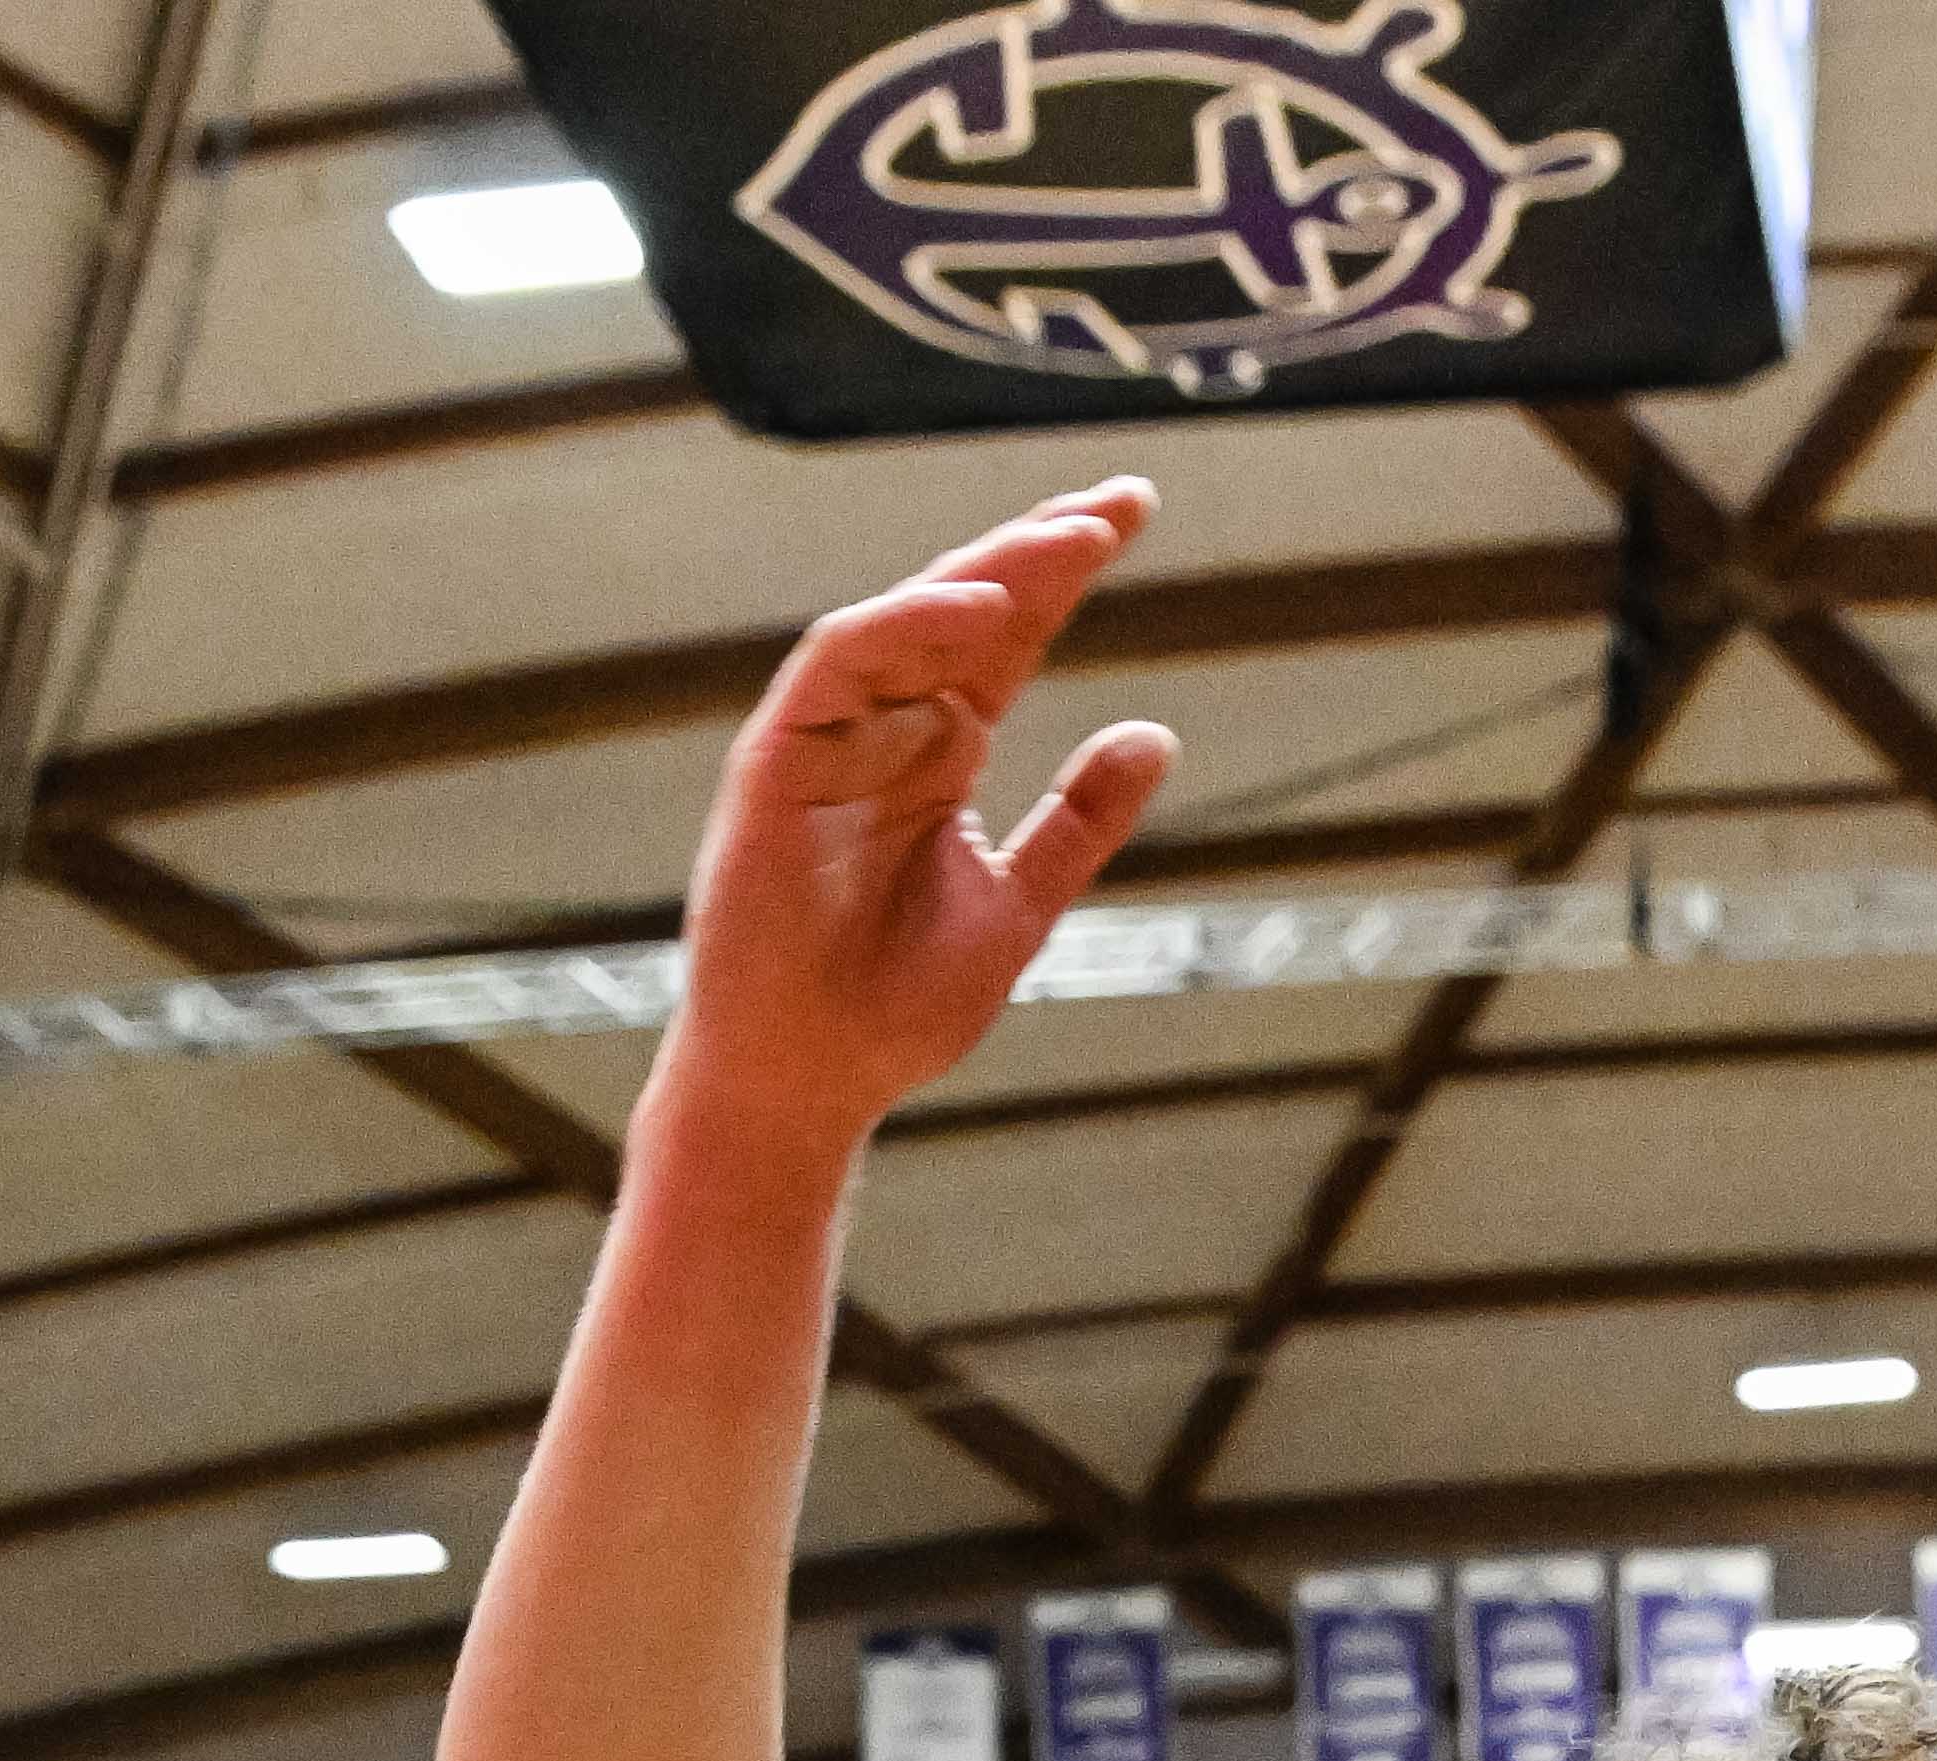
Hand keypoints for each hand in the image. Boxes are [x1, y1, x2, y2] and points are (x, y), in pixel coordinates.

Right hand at [668, 483, 1179, 1156]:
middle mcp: (883, 728)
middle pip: (963, 608)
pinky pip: (838, 663)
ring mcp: (827, 737)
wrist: (809, 1083)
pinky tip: (979, 608)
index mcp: (940, 751)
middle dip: (1040, 548)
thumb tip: (1160, 732)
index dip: (1066, 572)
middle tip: (1121, 502)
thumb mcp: (1021, 904)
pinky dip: (904, 625)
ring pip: (903, 618)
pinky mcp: (776, 757)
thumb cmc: (895, 1007)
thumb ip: (1081, 821)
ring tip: (1071, 542)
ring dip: (987, 573)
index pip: (1008, 636)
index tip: (1135, 513)